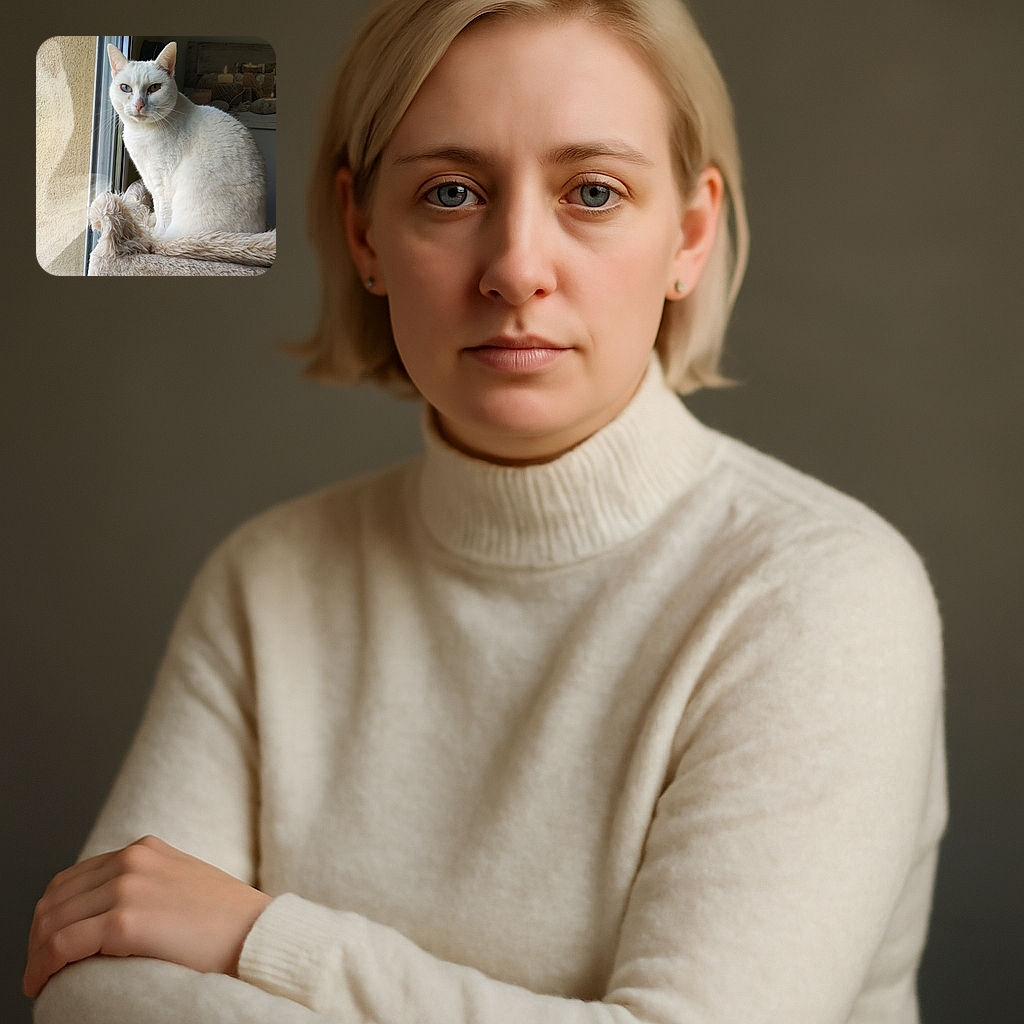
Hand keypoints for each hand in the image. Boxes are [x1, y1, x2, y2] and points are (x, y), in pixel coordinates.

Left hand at [23, 835, 271, 997]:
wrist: (256, 935)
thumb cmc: (226, 921)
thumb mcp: (181, 883)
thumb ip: (147, 885)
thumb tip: (107, 913)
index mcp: (144, 849)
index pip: (72, 878)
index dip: (50, 914)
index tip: (48, 944)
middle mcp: (131, 860)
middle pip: (55, 898)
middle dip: (37, 936)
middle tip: (39, 967)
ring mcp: (128, 888)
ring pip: (52, 922)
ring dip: (36, 954)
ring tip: (39, 979)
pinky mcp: (126, 922)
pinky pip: (62, 945)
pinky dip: (42, 966)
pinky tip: (42, 983)